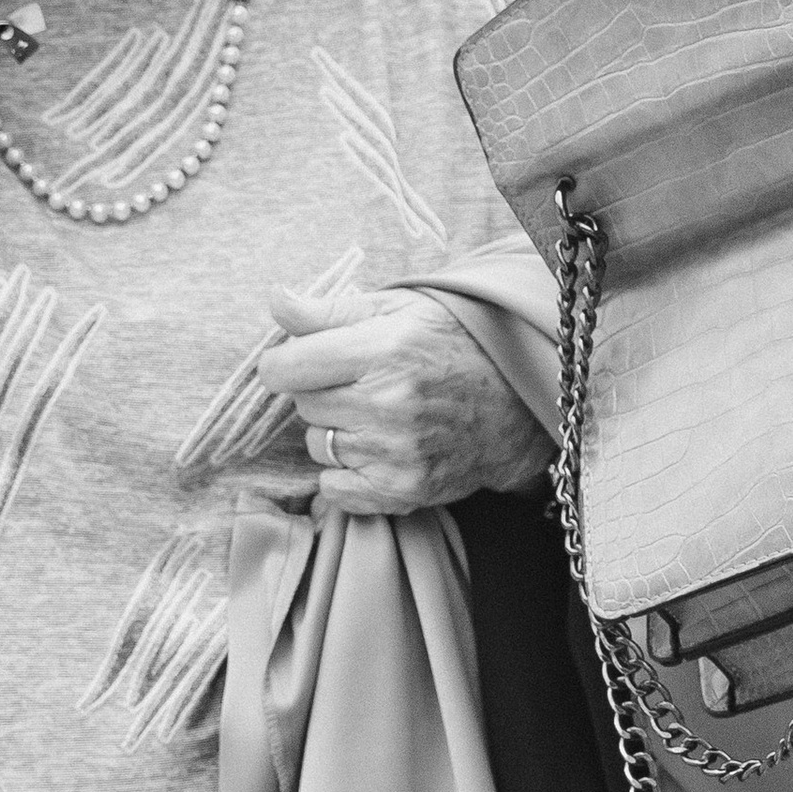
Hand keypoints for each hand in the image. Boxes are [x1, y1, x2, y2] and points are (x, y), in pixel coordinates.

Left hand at [261, 285, 552, 514]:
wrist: (515, 402)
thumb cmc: (449, 347)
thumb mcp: (396, 311)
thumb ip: (329, 310)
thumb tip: (276, 301)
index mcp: (385, 349)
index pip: (286, 368)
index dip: (284, 364)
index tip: (299, 363)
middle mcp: (390, 403)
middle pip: (303, 406)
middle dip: (320, 393)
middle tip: (359, 385)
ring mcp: (397, 453)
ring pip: (318, 446)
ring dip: (336, 433)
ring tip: (375, 417)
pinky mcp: (403, 490)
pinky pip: (335, 489)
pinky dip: (346, 474)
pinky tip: (375, 452)